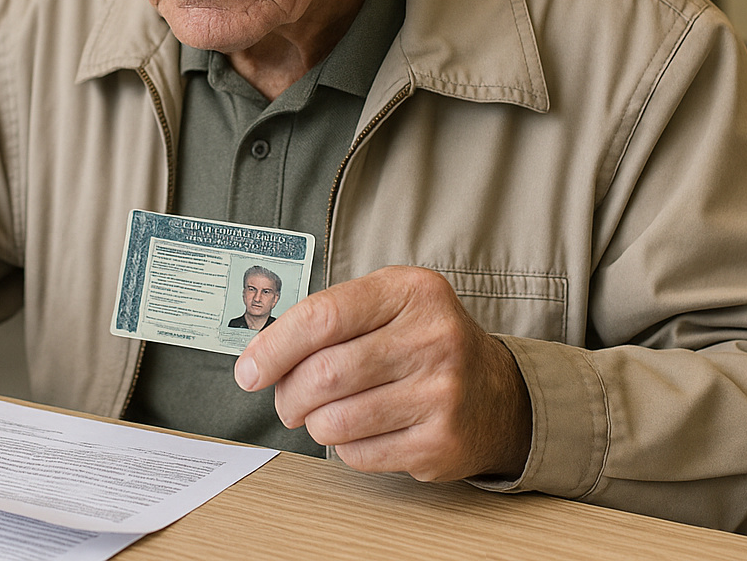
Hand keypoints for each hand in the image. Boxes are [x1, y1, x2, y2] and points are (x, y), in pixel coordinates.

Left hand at [233, 266, 531, 481]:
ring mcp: (441, 394)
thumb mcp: (389, 304)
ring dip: (312, 423)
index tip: (248, 369)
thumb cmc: (424, 342)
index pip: (323, 316)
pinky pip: (358, 454)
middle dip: (288, 393)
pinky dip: (343, 447)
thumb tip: (259, 354)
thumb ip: (329, 316)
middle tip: (285, 399)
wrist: (497, 393)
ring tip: (322, 414)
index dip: (274, 347)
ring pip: (335, 420)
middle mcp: (433, 338)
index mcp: (412, 292)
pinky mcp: (440, 443)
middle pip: (324, 373)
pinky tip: (360, 430)